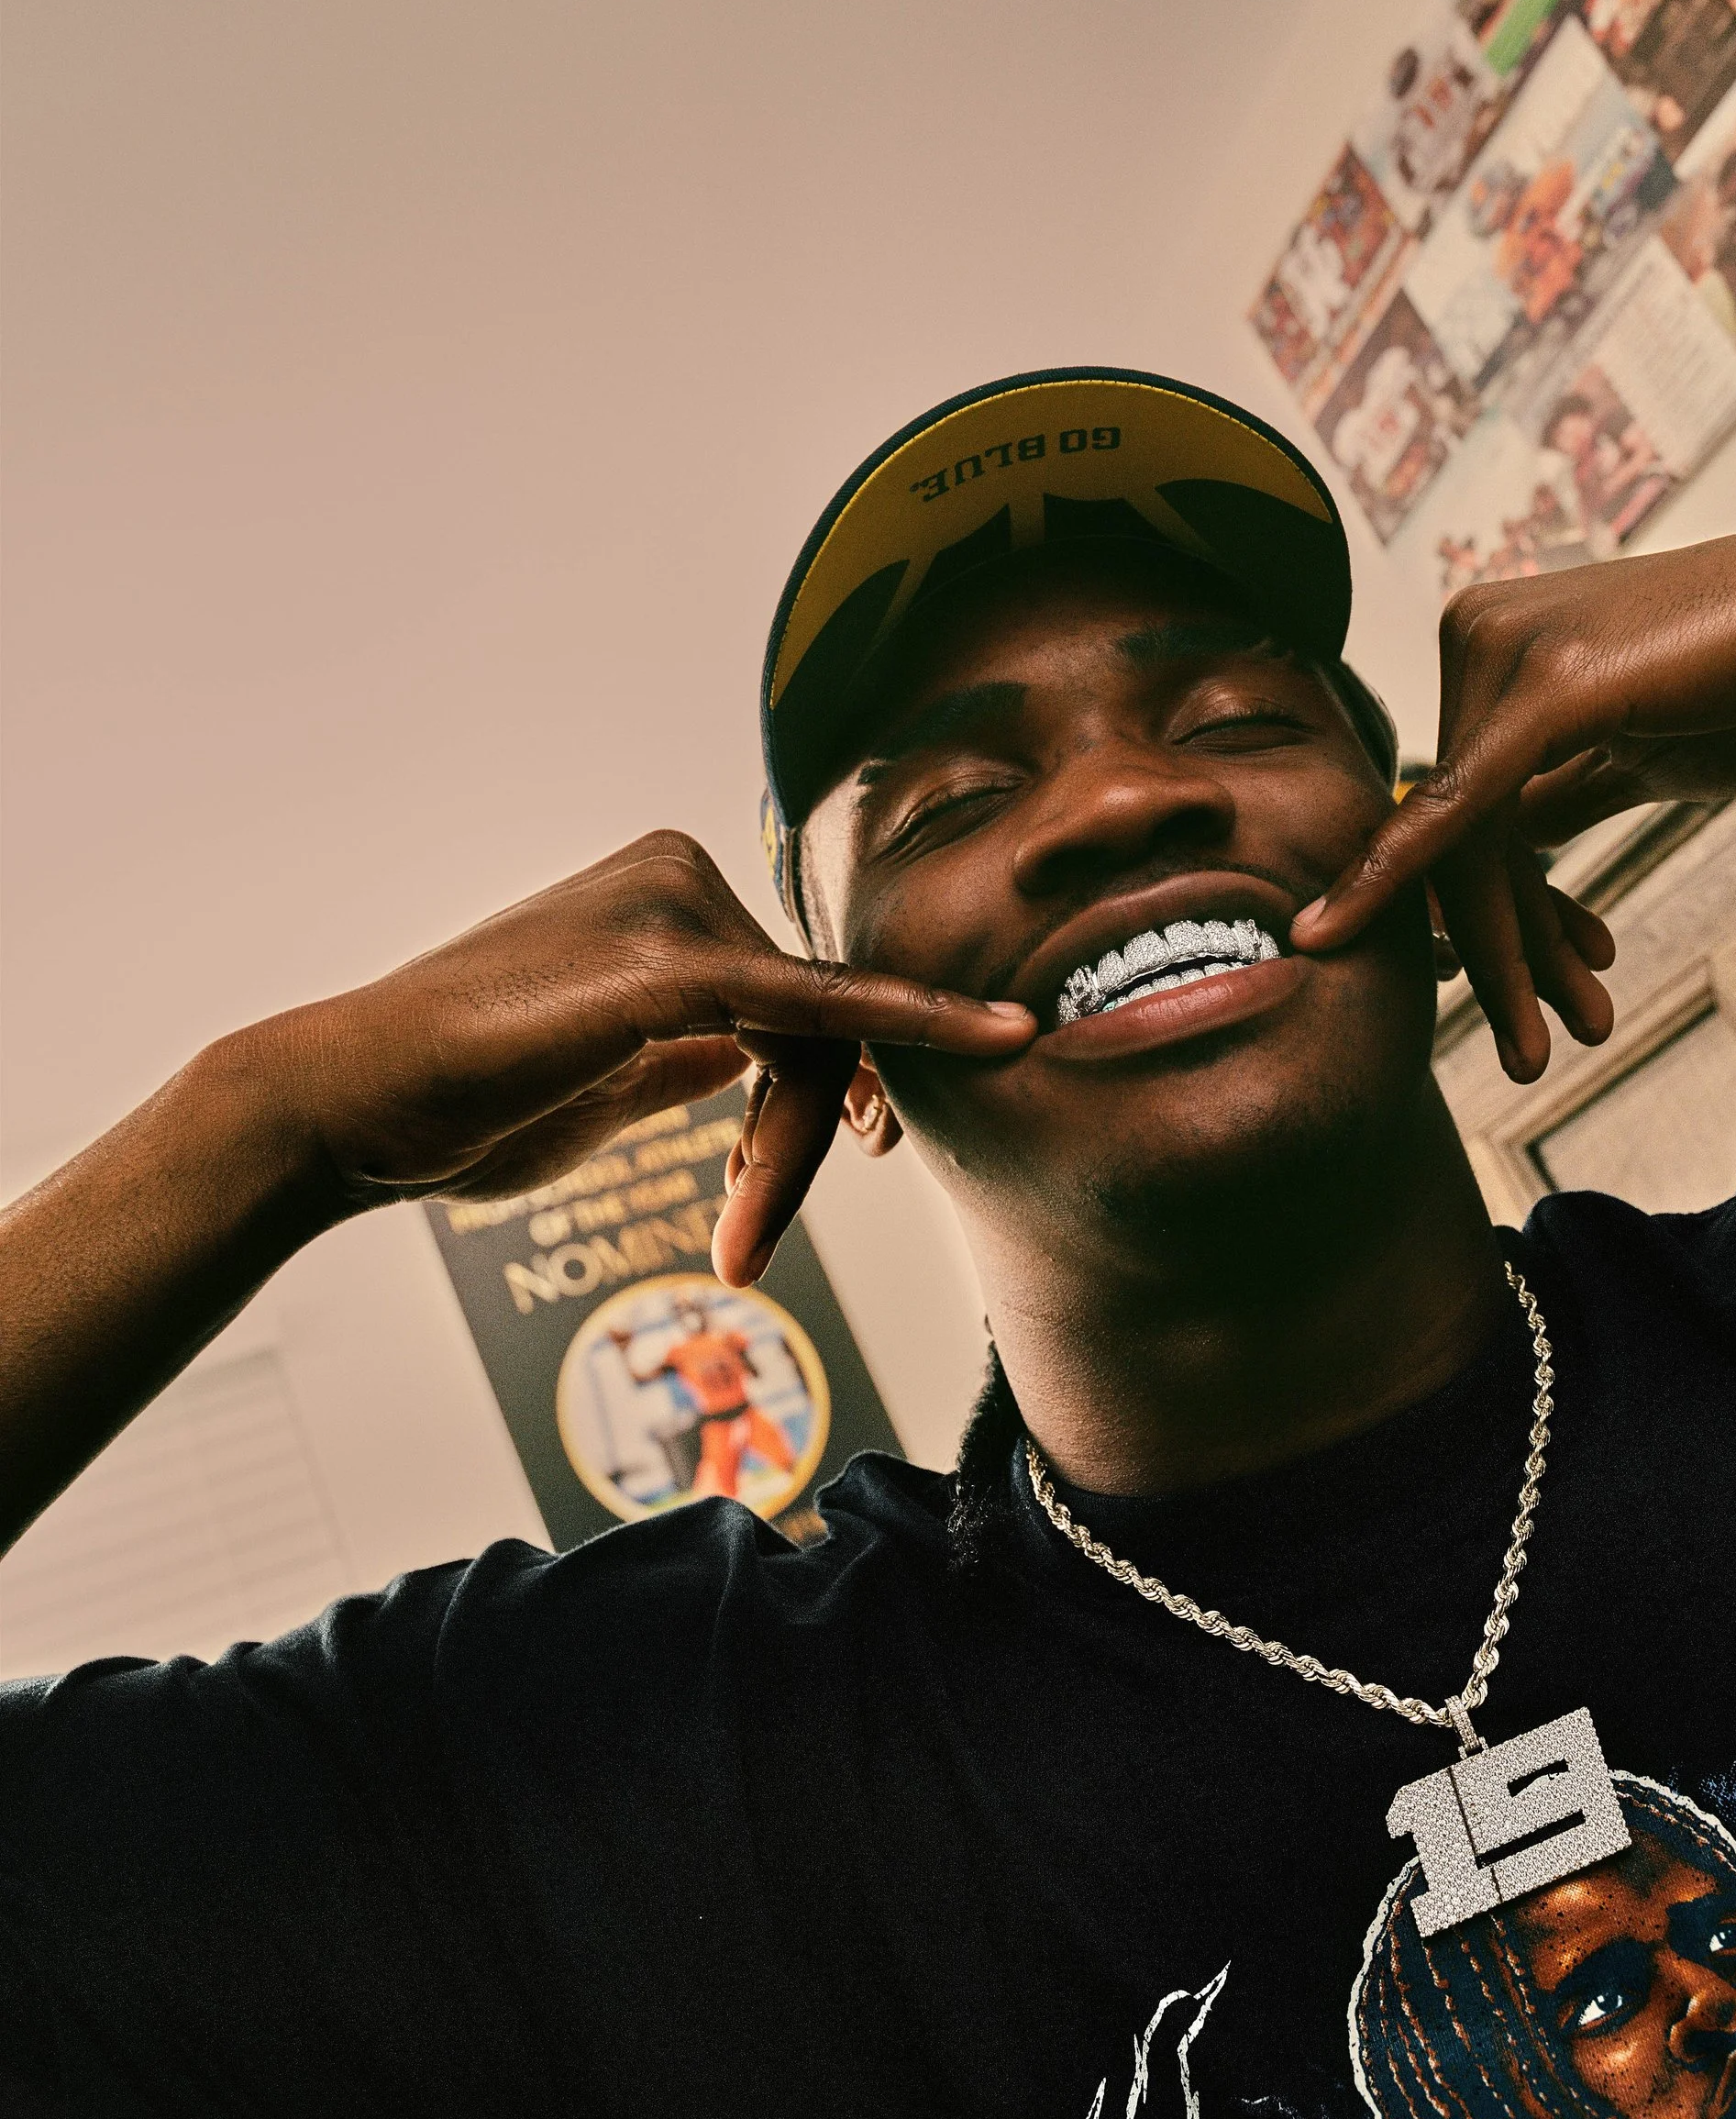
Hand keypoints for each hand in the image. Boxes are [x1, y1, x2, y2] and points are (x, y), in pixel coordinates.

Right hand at [259, 830, 1031, 1280]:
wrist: (354, 1104)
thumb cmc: (466, 1102)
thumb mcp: (609, 1072)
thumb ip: (691, 1050)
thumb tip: (758, 1054)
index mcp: (670, 893)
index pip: (798, 997)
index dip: (834, 1093)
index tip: (867, 1155)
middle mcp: (683, 874)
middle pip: (822, 1017)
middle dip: (805, 1141)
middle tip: (745, 1244)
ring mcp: (677, 903)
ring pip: (819, 1038)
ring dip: (792, 1155)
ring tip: (734, 1240)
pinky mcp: (673, 961)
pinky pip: (821, 1007)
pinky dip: (909, 1034)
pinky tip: (999, 1040)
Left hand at [1292, 508, 1735, 1079]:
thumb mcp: (1631, 758)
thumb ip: (1552, 796)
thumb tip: (1491, 853)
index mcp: (1489, 652)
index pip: (1460, 811)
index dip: (1491, 919)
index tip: (1520, 1007)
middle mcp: (1474, 637)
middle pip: (1455, 837)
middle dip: (1500, 955)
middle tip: (1531, 1052)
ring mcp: (1499, 651)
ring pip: (1466, 845)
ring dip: (1510, 961)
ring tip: (1547, 1045)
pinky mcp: (1540, 683)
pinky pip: (1473, 817)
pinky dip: (1477, 914)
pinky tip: (1487, 989)